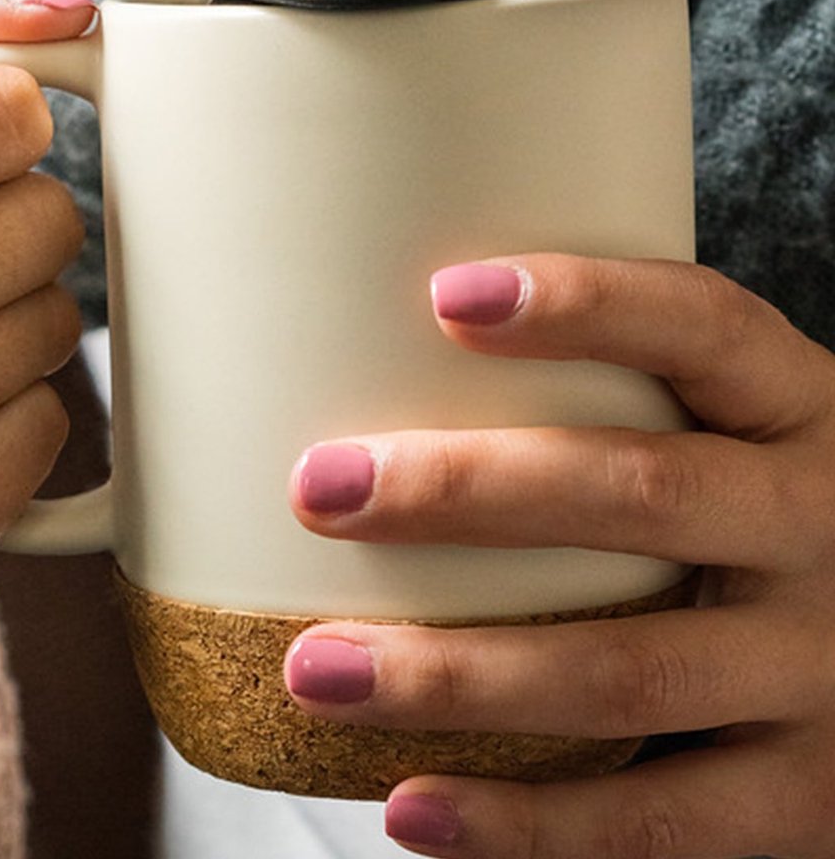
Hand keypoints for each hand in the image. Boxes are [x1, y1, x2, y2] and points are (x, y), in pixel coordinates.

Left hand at [284, 254, 834, 858]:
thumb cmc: (756, 510)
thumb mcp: (731, 430)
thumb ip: (611, 396)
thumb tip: (372, 349)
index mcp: (798, 409)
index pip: (703, 328)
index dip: (585, 303)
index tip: (444, 295)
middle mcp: (821, 526)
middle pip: (640, 493)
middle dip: (463, 490)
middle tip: (318, 489)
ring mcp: (824, 669)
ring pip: (626, 673)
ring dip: (454, 676)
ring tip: (316, 671)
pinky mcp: (812, 800)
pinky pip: (659, 820)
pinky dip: (525, 824)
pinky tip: (409, 805)